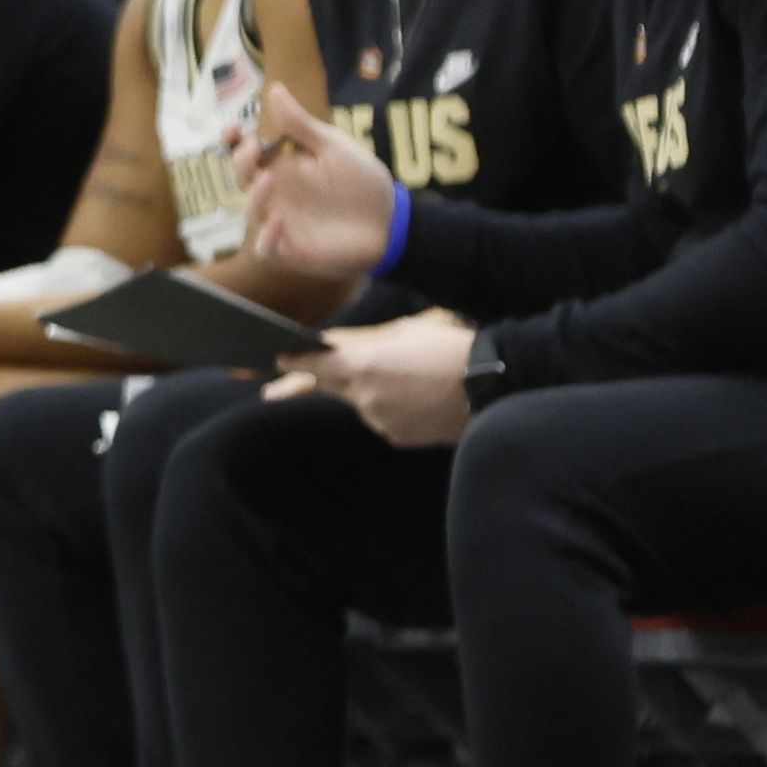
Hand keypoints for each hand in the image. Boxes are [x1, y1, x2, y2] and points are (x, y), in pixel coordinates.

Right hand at [237, 101, 400, 279]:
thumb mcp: (333, 147)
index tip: (232, 130)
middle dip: (240, 164)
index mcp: (283, 167)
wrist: (391, 221)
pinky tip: (278, 223)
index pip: (248, 154)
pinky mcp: (292, 249)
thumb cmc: (363, 181)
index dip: (233, 142)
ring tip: (269, 182)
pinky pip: (266, 248)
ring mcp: (281, 222)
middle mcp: (277, 194)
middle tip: (252, 152)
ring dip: (254, 196)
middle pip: (242, 179)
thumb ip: (301, 124)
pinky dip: (266, 237)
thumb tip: (274, 88)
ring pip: (250, 211)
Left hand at [268, 312, 482, 448]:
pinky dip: (392, 410)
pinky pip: (382, 420)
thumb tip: (337, 350)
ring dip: (371, 391)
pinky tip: (418, 399)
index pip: (312, 365)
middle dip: (318, 380)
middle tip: (281, 387)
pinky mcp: (395, 437)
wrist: (492, 382)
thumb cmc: (449, 347)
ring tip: (409, 378)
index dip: (291, 363)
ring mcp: (379, 419)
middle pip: (329, 385)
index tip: (274, 361)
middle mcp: (364, 394)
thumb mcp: (403, 329)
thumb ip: (364, 343)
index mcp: (362, 362)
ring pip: (360, 402)